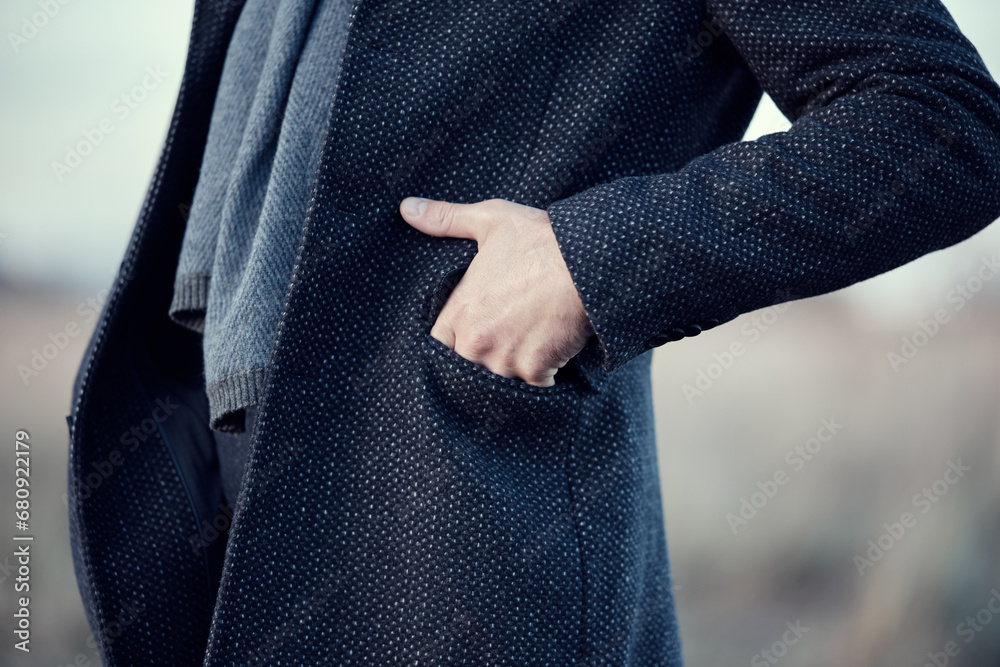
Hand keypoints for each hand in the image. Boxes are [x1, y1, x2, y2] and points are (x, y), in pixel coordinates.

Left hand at [400, 196, 593, 386]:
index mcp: (460, 311)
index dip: (455, 340)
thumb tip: (407, 208)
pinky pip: (532, 387)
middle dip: (485, 356)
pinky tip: (551, 355)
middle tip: (509, 337)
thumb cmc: (540, 240)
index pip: (439, 345)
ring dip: (513, 369)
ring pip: (500, 379)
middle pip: (467, 367)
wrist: (588, 262)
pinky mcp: (535, 371)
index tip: (475, 331)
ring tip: (530, 344)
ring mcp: (505, 359)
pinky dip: (541, 377)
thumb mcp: (489, 221)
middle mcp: (476, 341)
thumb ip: (445, 219)